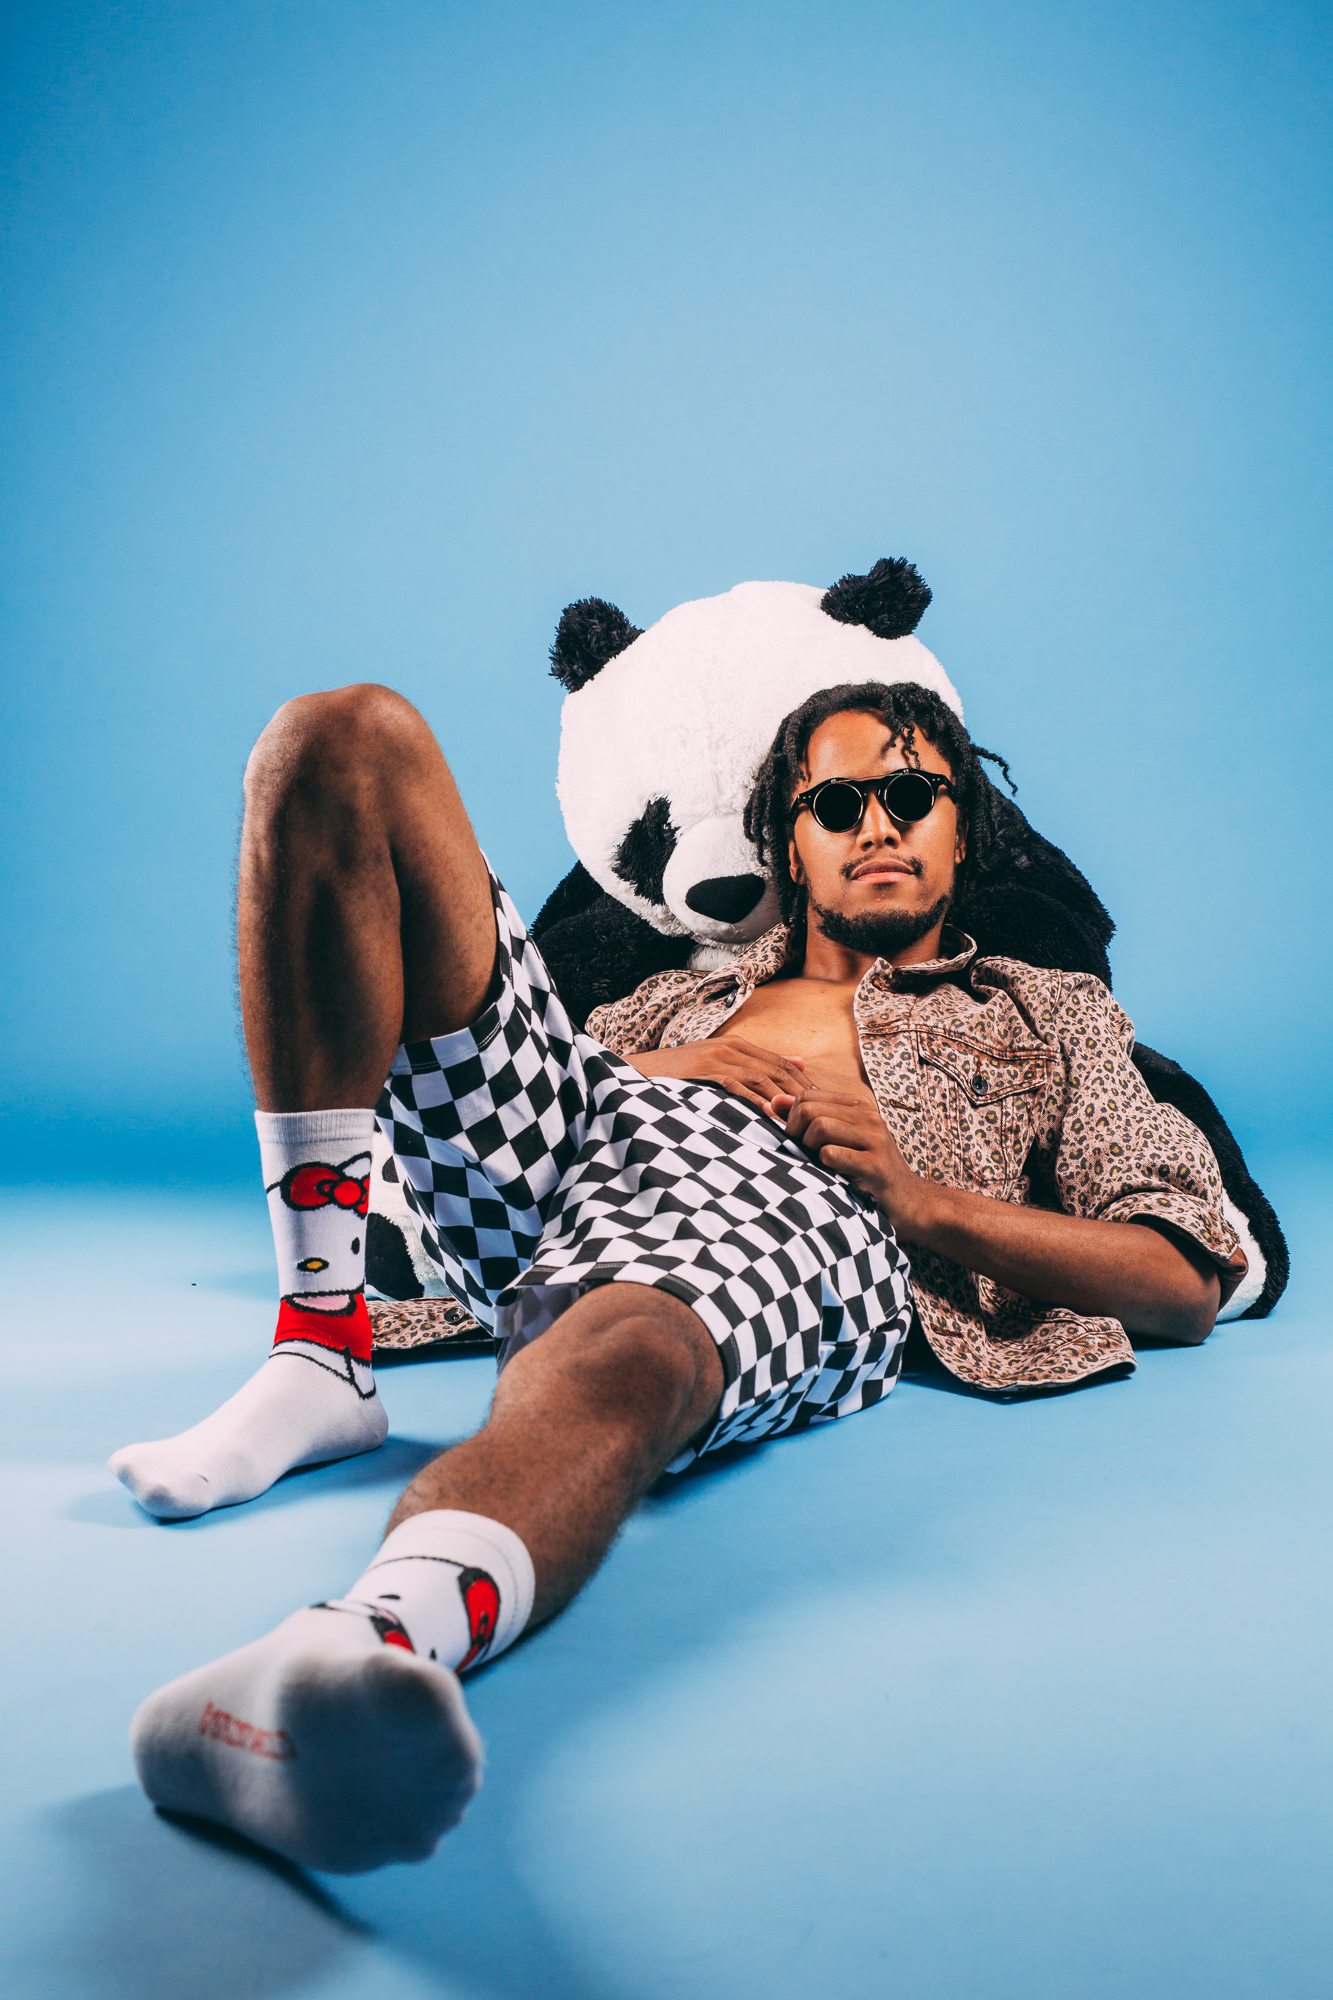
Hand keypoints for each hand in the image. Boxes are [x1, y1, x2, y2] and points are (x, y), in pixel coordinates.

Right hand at [622, 1038, 806, 1115]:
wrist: (636, 1071)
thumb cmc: (678, 1076)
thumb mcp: (715, 1065)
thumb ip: (752, 1066)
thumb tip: (797, 1065)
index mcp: (735, 1045)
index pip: (781, 1063)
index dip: (804, 1084)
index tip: (822, 1106)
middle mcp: (730, 1047)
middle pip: (778, 1069)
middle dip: (802, 1092)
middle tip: (820, 1115)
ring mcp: (716, 1057)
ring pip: (761, 1077)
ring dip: (783, 1098)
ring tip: (802, 1119)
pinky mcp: (703, 1071)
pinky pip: (737, 1085)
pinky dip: (755, 1100)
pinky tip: (770, 1115)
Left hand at [772, 1083, 928, 1233]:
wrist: (908, 1202)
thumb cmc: (864, 1171)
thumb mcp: (838, 1139)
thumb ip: (806, 1120)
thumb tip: (772, 1102)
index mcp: (858, 1105)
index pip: (805, 1096)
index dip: (791, 1119)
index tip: (797, 1141)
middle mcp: (869, 1116)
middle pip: (809, 1109)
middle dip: (795, 1133)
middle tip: (804, 1155)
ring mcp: (875, 1139)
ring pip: (819, 1127)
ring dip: (809, 1150)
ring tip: (819, 1164)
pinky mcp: (875, 1166)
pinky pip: (832, 1154)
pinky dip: (823, 1166)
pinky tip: (833, 1175)